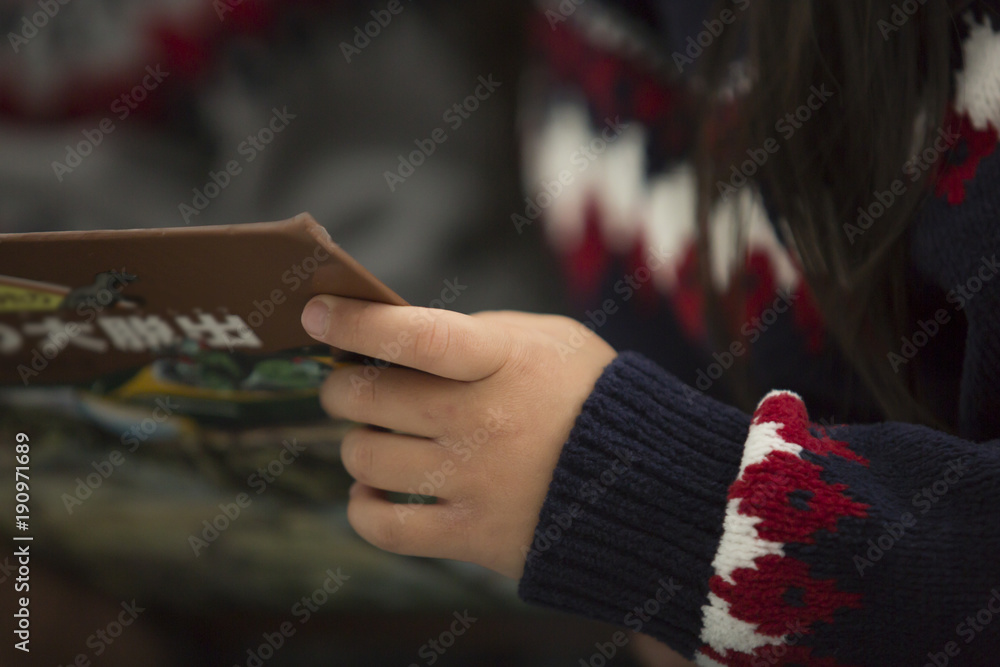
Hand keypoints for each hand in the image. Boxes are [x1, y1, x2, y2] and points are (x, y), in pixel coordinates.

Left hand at [301, 296, 616, 578]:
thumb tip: (401, 335)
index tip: (316, 312)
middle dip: (342, 388)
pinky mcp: (472, 536)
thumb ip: (478, 333)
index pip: (416, 336)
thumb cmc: (590, 397)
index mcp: (504, 363)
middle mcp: (483, 421)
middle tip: (346, 385)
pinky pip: (384, 528)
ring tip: (375, 439)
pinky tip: (372, 493)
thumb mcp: (548, 340)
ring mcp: (475, 482)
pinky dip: (363, 509)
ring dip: (357, 445)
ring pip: (366, 461)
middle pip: (370, 399)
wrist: (647, 485)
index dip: (358, 323)